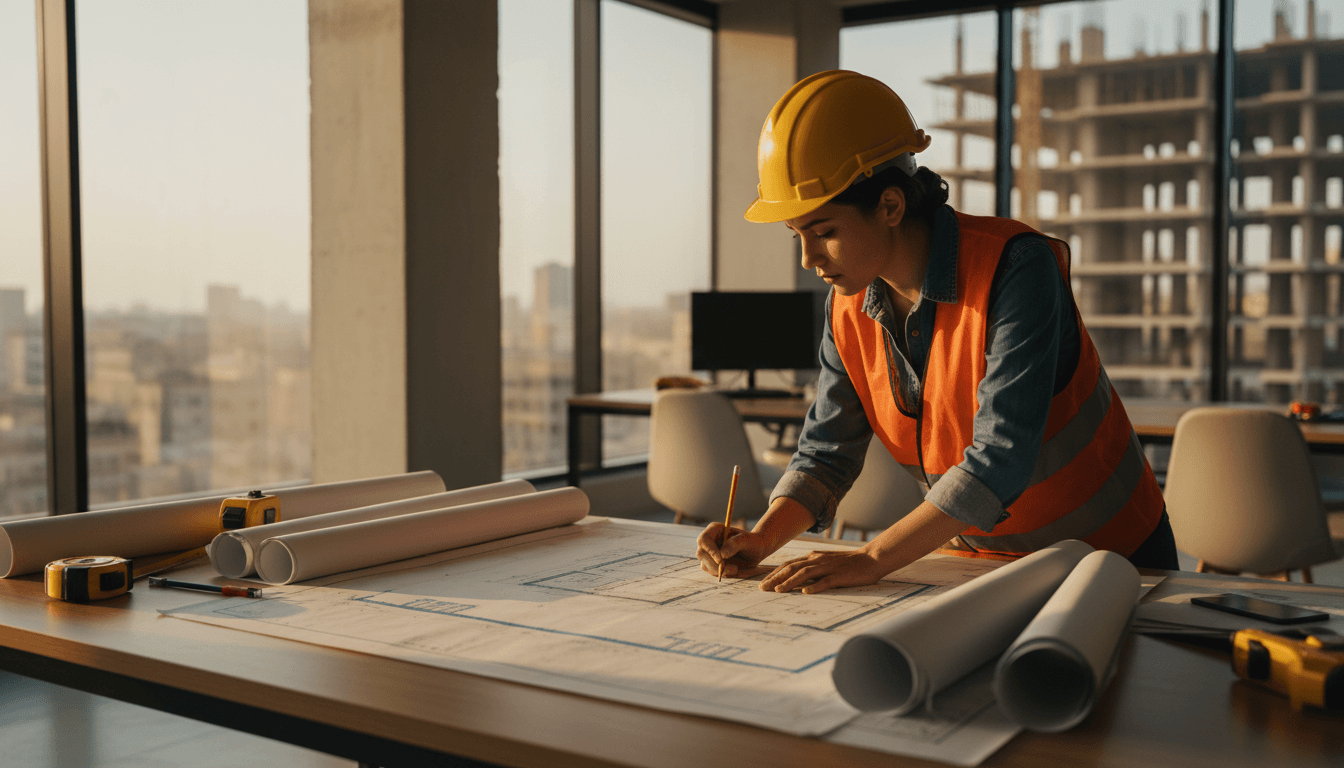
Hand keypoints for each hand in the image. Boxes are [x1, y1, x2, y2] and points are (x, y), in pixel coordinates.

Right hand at [696, 523, 771, 578]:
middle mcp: (708, 541)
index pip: (704, 539)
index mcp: (714, 530)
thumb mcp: (747, 540)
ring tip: (736, 569)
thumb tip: (722, 554)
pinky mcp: (711, 563)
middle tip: (733, 569)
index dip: (710, 550)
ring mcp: (708, 553)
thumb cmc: (752, 542)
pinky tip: (733, 570)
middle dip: (715, 564)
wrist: (755, 551)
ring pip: (705, 565)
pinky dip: (721, 574)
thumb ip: (735, 544)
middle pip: (701, 554)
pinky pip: (711, 571)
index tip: (721, 560)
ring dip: (719, 571)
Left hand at [758, 547, 888, 593]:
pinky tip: (805, 592)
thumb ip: (812, 568)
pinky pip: (825, 581)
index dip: (774, 574)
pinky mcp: (840, 575)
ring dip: (790, 582)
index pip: (788, 565)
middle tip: (763, 589)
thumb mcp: (826, 562)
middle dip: (776, 578)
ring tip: (778, 591)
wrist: (871, 558)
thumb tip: (796, 580)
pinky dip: (814, 586)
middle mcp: (817, 560)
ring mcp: (828, 567)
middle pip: (792, 568)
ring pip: (805, 573)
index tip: (762, 583)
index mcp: (813, 557)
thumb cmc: (848, 563)